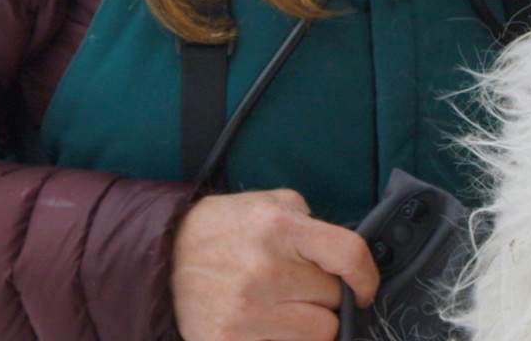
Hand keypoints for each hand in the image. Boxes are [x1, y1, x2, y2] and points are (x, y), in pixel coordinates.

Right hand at [172, 188, 378, 340]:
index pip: (349, 255)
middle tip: (300, 287)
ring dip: (310, 323)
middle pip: (334, 301)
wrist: (162, 257)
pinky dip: (284, 340)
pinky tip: (266, 324)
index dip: (367, 276)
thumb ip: (312, 224)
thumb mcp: (269, 203)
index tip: (365, 287)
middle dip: (325, 296)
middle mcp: (265, 269)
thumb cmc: (222, 229)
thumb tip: (348, 260)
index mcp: (279, 227)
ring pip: (318, 333)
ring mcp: (247, 311)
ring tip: (285, 308)